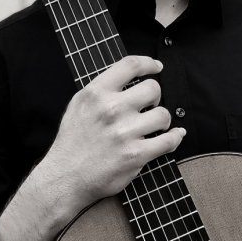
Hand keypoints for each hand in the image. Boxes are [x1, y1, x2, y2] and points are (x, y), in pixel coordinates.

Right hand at [34, 55, 184, 209]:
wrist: (66, 177)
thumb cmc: (73, 142)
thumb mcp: (79, 105)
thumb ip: (102, 90)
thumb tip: (130, 78)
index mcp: (96, 93)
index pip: (131, 65)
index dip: (149, 63)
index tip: (156, 67)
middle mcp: (111, 109)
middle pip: (153, 88)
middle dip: (155, 98)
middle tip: (149, 107)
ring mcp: (125, 132)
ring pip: (163, 114)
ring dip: (162, 120)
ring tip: (154, 126)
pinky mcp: (136, 155)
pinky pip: (169, 140)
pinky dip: (175, 137)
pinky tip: (174, 136)